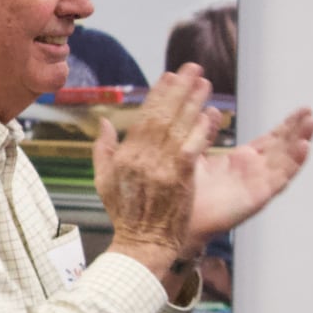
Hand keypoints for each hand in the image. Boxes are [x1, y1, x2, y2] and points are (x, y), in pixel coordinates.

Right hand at [93, 63, 218, 270]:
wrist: (141, 244)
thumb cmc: (124, 214)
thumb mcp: (103, 181)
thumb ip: (103, 149)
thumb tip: (104, 122)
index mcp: (124, 157)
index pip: (142, 118)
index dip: (157, 95)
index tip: (168, 76)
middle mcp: (140, 159)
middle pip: (161, 116)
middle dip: (178, 90)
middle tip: (192, 68)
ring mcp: (160, 169)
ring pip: (177, 128)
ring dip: (192, 103)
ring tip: (205, 83)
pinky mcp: (178, 179)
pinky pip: (191, 148)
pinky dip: (200, 130)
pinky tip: (210, 114)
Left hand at [188, 106, 312, 244]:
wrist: (177, 218)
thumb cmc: (184, 192)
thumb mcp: (195, 153)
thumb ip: (206, 132)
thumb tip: (212, 110)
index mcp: (241, 160)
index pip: (270, 139)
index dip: (286, 125)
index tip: (301, 111)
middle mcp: (253, 171)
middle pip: (283, 147)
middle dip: (297, 130)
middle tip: (309, 112)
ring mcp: (257, 184)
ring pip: (285, 160)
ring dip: (300, 142)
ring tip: (311, 124)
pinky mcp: (257, 197)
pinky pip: (280, 179)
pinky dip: (293, 163)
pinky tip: (304, 147)